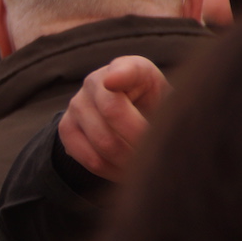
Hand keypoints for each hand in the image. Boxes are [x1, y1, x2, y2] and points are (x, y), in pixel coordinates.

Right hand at [58, 56, 169, 181]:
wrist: (126, 114)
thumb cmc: (154, 107)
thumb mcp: (169, 99)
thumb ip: (175, 107)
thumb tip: (174, 135)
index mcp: (127, 68)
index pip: (123, 70)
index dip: (118, 75)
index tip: (113, 81)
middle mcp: (95, 81)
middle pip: (112, 113)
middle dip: (140, 141)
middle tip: (158, 158)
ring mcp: (77, 104)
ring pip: (102, 141)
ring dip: (128, 162)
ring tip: (146, 169)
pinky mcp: (66, 127)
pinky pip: (88, 158)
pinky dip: (110, 171)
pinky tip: (125, 173)